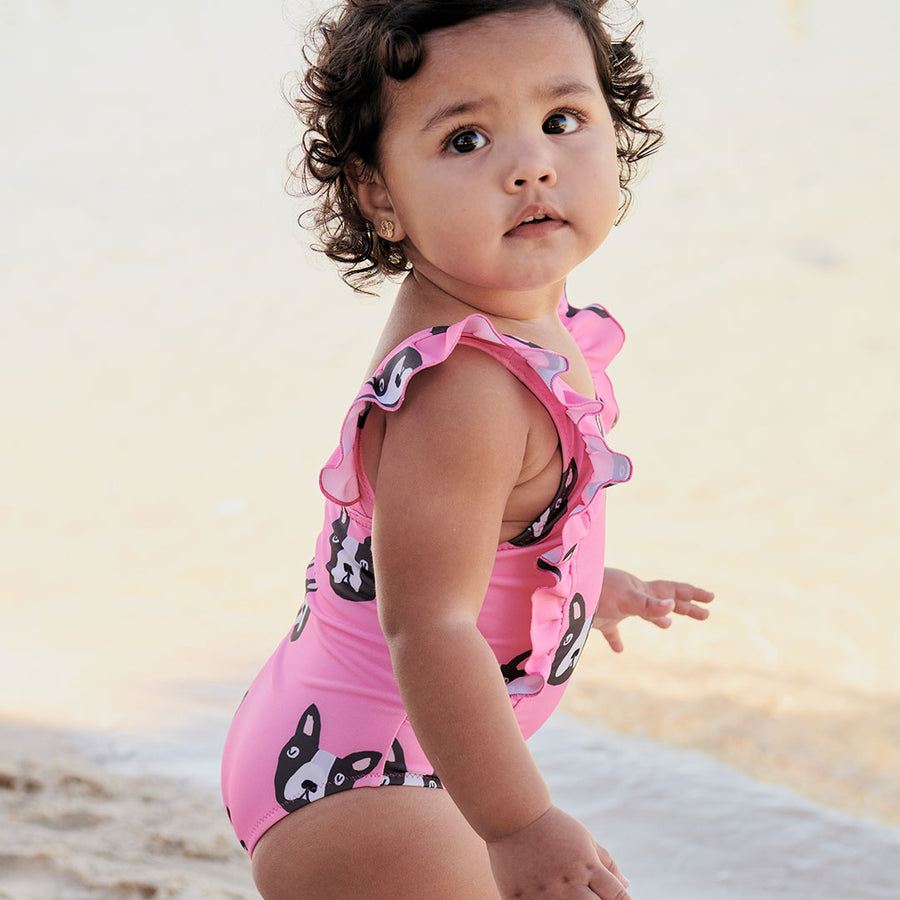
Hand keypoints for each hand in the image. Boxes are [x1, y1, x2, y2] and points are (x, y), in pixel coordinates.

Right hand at [486, 805, 629, 899]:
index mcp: (588, 868)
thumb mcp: (584, 839)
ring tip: (567, 895)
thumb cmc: (553, 826)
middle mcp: (570, 885)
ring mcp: (545, 895)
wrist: (512, 815)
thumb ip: (606, 863)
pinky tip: (542, 895)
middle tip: (589, 897)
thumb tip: (627, 886)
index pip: (617, 897)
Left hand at [592, 567, 713, 652]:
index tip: (712, 599)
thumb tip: (672, 606)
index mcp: (640, 588)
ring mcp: (616, 605)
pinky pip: (612, 630)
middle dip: (685, 608)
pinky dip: (617, 639)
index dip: (692, 594)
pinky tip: (619, 650)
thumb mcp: (622, 599)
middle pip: (663, 601)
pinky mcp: (600, 618)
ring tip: (668, 626)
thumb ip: (646, 605)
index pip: (672, 590)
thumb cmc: (592, 591)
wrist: (562, 593)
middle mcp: (631, 594)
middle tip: (706, 615)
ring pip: (641, 612)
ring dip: (656, 618)